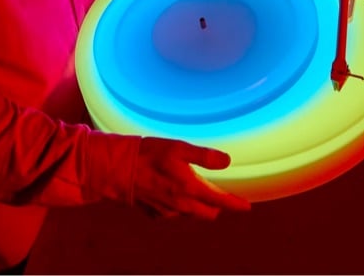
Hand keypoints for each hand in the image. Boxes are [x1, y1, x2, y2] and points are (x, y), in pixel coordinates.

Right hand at [131, 137, 251, 219]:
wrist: (117, 170)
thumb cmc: (149, 155)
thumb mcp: (179, 148)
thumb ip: (205, 156)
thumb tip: (227, 161)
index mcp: (190, 189)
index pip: (220, 201)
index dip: (236, 204)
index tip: (246, 207)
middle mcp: (181, 205)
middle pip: (208, 213)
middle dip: (216, 207)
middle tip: (220, 197)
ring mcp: (167, 212)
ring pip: (190, 214)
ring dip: (196, 206)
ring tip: (193, 190)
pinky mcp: (154, 214)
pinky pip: (172, 214)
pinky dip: (177, 206)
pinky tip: (171, 193)